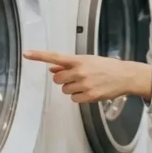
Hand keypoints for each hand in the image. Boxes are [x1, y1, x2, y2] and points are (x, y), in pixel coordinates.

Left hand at [22, 50, 151, 102]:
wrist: (125, 76)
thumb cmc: (107, 67)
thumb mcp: (89, 61)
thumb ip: (70, 65)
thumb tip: (53, 69)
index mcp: (79, 60)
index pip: (55, 57)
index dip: (39, 56)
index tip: (26, 53)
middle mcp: (80, 71)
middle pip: (57, 80)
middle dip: (64, 80)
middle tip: (76, 78)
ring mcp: (84, 84)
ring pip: (65, 90)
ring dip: (72, 88)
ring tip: (87, 84)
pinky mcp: (89, 96)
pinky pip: (74, 99)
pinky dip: (79, 97)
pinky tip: (90, 91)